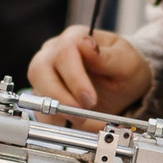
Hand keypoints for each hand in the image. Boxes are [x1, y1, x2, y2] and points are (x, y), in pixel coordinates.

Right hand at [29, 25, 152, 119]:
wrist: (124, 85)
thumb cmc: (125, 68)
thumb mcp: (126, 61)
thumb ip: (106, 56)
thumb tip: (86, 44)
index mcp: (74, 38)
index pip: (64, 52)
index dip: (75, 79)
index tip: (90, 100)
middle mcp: (53, 52)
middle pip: (40, 70)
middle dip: (60, 97)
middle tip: (82, 115)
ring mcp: (44, 73)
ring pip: (36, 90)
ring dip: (57, 110)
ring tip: (82, 120)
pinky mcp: (43, 94)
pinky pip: (40, 109)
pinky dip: (57, 122)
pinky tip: (76, 125)